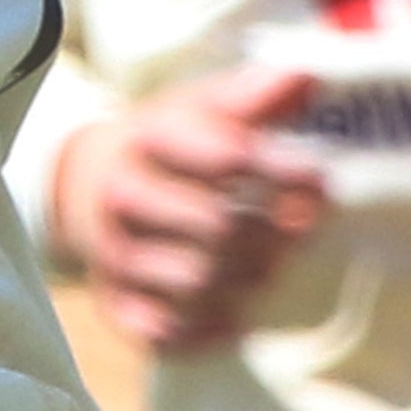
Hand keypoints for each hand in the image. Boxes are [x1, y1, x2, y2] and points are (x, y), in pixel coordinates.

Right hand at [55, 69, 331, 353]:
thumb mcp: (204, 105)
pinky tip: (240, 310)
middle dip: (275, 231)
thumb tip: (308, 77)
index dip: (283, 171)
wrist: (89, 187)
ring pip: (199, 282)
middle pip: (219, 226)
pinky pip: (169, 333)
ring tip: (276, 264)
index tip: (321, 178)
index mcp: (150, 138)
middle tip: (306, 229)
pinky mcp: (115, 304)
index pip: (227, 156)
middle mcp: (124, 197)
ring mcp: (115, 255)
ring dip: (252, 279)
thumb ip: (256, 95)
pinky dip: (213, 328)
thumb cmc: (171, 144)